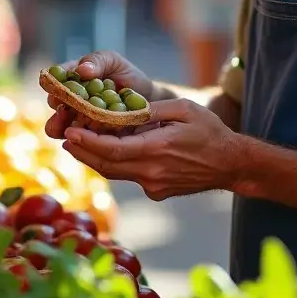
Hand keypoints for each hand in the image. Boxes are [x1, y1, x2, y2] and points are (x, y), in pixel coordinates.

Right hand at [44, 50, 154, 139]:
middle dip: (57, 109)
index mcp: (69, 78)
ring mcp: (76, 120)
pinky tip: (97, 133)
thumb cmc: (126, 74)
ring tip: (79, 125)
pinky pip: (81, 140)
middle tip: (65, 111)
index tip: (59, 88)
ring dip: (66, 127)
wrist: (146, 98)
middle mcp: (68, 100)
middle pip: (53, 107)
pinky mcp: (88, 137)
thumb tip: (83, 69)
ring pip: (60, 128)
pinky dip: (86, 137)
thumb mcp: (112, 60)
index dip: (52, 85)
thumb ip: (97, 60)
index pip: (52, 81)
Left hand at [62, 98, 245, 200]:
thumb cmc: (210, 132)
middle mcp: (152, 173)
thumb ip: (151, 109)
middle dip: (83, 151)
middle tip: (65, 137)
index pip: (113, 150)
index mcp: (157, 150)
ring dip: (94, 159)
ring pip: (115, 173)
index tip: (71, 132)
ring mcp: (154, 185)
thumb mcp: (184, 109)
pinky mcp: (157, 191)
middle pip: (107, 165)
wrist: (231, 164)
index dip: (88, 142)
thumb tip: (123, 106)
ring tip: (77, 144)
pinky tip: (105, 151)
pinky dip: (114, 164)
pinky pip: (129, 176)